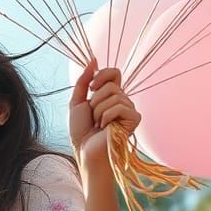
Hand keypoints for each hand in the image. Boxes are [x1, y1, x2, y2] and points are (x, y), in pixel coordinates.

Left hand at [68, 56, 141, 172]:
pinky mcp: (134, 119)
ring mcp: (129, 109)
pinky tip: (105, 128)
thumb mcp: (76, 102)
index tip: (90, 88)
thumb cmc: (81, 131)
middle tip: (93, 116)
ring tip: (98, 124)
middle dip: (96, 100)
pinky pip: (120, 106)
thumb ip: (83, 81)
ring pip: (115, 95)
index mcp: (110, 95)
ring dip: (99, 111)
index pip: (114, 72)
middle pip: (112, 84)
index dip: (102, 75)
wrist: (85, 151)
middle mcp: (122, 100)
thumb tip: (94, 60)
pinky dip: (107, 116)